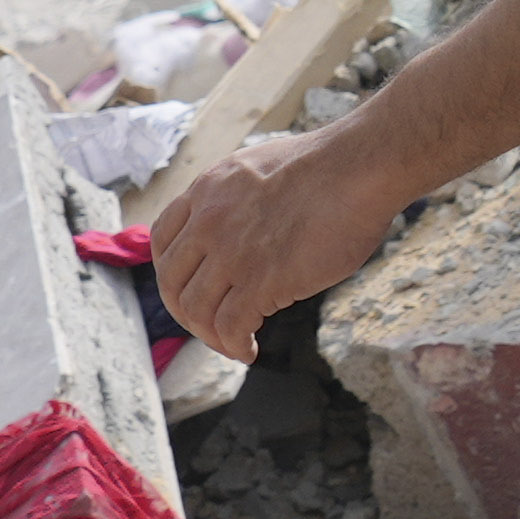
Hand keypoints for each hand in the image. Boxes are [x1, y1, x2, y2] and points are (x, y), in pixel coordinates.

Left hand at [152, 122, 410, 348]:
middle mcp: (209, 223)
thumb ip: (238, 197)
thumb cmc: (328, 167)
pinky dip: (234, 346)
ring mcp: (232, 254)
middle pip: (172, 282)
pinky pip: (230, 327)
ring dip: (211, 336)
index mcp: (207, 191)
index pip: (163, 240)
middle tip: (211, 327)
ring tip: (234, 344)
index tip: (191, 288)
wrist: (356, 168)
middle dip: (186, 313)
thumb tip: (245, 223)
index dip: (172, 272)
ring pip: (196, 310)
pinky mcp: (261, 282)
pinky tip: (250, 350)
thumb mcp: (259, 168)